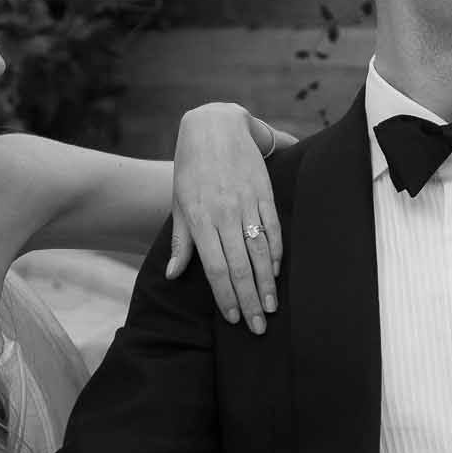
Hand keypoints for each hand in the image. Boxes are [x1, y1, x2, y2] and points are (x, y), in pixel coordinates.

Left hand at [167, 102, 281, 333]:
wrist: (215, 125)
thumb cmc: (191, 167)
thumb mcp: (179, 202)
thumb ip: (182, 241)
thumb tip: (174, 275)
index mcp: (200, 219)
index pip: (216, 268)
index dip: (226, 296)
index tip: (233, 318)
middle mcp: (225, 214)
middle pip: (239, 267)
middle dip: (250, 301)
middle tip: (258, 327)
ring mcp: (246, 203)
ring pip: (260, 252)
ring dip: (266, 284)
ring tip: (271, 307)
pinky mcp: (264, 193)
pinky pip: (274, 229)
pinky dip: (276, 254)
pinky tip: (276, 273)